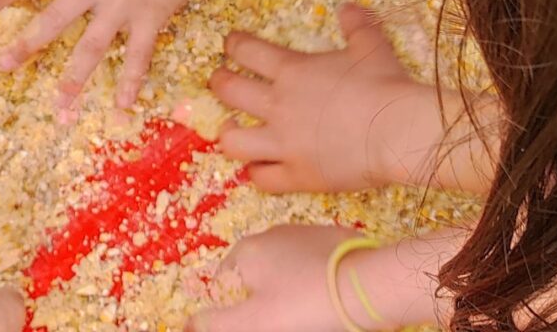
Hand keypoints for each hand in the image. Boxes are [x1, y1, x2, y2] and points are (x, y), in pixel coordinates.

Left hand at [0, 0, 226, 110]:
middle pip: (52, 21)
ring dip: (73, 79)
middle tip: (2, 66)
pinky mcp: (150, 17)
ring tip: (59, 106)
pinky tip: (122, 106)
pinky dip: (130, 82)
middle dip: (25, 46)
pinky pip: (138, 56)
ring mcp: (120, 6)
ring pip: (90, 49)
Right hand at [195, 227, 453, 331]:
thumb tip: (188, 326)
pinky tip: (328, 298)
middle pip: (255, 276)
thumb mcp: (253, 324)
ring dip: (289, 289)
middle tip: (286, 321)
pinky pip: (312, 264)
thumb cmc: (305, 306)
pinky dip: (314, 280)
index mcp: (245, 252)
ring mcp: (303, 233)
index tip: (259, 322)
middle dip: (263, 300)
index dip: (237, 310)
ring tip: (310, 313)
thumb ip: (215, 324)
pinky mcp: (333, 238)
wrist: (368, 286)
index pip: (223, 284)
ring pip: (284, 268)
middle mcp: (269, 234)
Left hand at [213, 5, 473, 193]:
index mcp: (292, 71)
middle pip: (229, 92)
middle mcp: (278, 106)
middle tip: (219, 80)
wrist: (398, 131)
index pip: (248, 51)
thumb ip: (356, 25)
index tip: (230, 43)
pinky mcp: (297, 175)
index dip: (234, 45)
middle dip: (219, 83)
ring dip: (228, 134)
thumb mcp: (371, 45)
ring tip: (230, 130)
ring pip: (234, 142)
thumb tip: (349, 7)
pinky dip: (258, 175)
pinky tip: (259, 170)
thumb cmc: (384, 84)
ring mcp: (284, 144)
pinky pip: (263, 179)